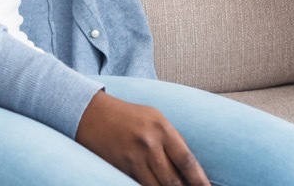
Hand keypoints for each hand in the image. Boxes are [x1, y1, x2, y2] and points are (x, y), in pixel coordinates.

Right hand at [76, 90, 209, 185]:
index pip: (187, 160)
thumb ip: (172, 141)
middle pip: (173, 180)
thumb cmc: (129, 116)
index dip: (200, 180)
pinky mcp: (121, 168)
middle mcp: (150, 144)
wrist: (93, 114)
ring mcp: (134, 158)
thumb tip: (188, 167)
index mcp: (163, 128)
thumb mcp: (155, 119)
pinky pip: (138, 185)